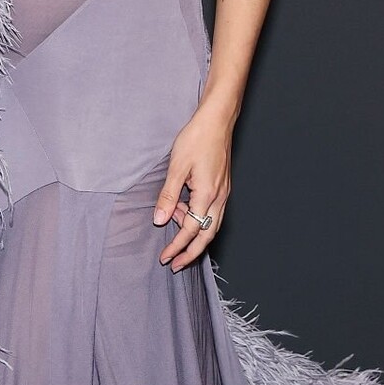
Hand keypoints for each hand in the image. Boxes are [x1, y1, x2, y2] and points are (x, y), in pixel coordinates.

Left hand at [152, 102, 233, 271]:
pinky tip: (183, 211)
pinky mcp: (222, 186)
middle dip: (191, 252)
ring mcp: (223, 192)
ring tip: (174, 232)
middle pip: (207, 235)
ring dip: (195, 236)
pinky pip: (212, 212)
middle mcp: (220, 197)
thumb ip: (168, 196)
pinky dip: (198, 219)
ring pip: (212, 225)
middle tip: (175, 264)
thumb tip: (160, 220)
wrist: (217, 120)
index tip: (165, 258)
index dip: (177, 246)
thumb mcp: (177, 167)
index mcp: (208, 194)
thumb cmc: (197, 138)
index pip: (191, 229)